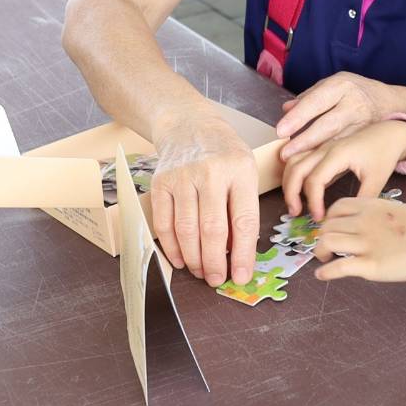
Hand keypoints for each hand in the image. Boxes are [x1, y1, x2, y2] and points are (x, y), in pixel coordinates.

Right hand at [150, 114, 261, 286]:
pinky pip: (165, 223)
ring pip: (186, 230)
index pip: (243, 221)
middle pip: (212, 229)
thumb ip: (243, 209)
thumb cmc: (224, 154)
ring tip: (201, 272)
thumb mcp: (245, 172)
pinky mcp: (160, 183)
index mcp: (240, 170)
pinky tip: (181, 260)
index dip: (242, 254)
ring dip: (194, 259)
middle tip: (217, 280)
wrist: (188, 124)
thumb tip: (237, 255)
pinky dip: (172, 248)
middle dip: (215, 263)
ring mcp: (182, 177)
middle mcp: (210, 172)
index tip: (241, 277)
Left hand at [276, 71, 405, 159]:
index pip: (316, 101)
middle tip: (285, 154)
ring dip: (317, 155)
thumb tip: (286, 109)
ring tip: (296, 166)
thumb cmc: (355, 92)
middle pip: (328, 123)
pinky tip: (316, 172)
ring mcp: (363, 123)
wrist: (391, 101)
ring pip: (338, 141)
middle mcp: (354, 103)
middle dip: (306, 140)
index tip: (281, 131)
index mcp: (341, 86)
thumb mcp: (334, 85)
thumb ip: (310, 97)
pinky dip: (331, 162)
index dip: (298, 117)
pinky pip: (347, 151)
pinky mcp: (368, 139)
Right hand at [282, 119, 405, 220]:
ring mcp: (321, 147)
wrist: (390, 132)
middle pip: (295, 168)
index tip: (320, 218)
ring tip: (294, 205)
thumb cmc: (384, 153)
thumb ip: (362, 199)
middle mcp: (325, 148)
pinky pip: (300, 160)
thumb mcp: (377, 178)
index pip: (315, 180)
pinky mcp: (322, 149)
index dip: (313, 202)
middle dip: (290, 192)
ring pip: (293, 162)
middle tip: (294, 213)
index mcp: (338, 154)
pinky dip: (294, 175)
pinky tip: (299, 191)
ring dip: (288, 182)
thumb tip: (348, 220)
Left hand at [311, 198, 405, 282]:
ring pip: (327, 242)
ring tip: (324, 260)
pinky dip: (326, 272)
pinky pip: (339, 268)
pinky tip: (322, 276)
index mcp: (372, 207)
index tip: (331, 227)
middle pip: (327, 225)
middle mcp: (363, 223)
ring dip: (319, 252)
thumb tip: (402, 211)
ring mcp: (365, 244)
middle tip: (326, 247)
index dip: (329, 218)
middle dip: (321, 236)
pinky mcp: (370, 266)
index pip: (337, 207)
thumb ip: (396, 210)